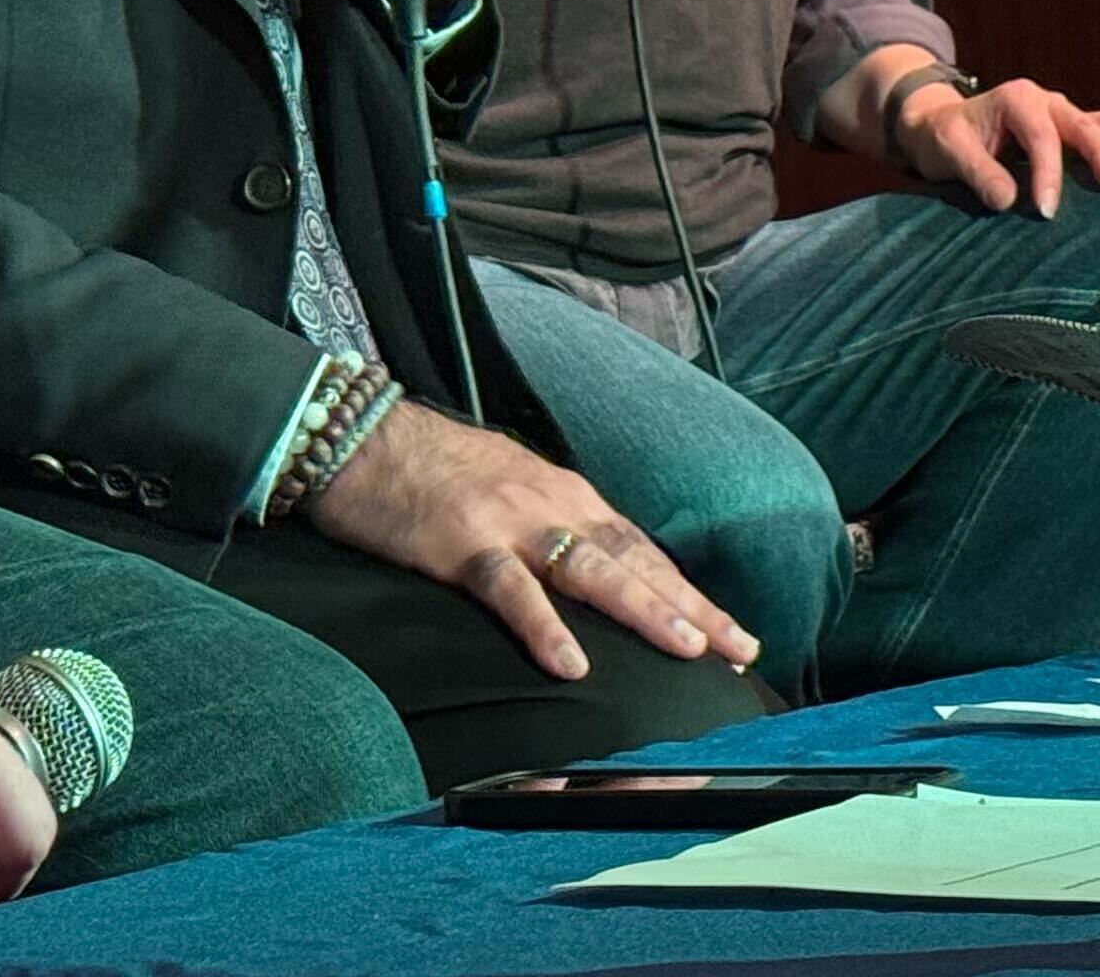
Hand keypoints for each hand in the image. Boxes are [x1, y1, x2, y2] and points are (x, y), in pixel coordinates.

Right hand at [305, 400, 757, 681]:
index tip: (730, 633)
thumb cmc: (429, 467)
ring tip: (688, 648)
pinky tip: (572, 664)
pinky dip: (544, 626)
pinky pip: (511, 590)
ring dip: (644, 609)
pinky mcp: (462, 544)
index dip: (687, 591)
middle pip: (633, 560)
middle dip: (691, 606)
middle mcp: (550, 503)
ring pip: (591, 569)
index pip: (640, 548)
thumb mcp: (507, 488)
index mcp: (563, 494)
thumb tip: (590, 573)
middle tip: (739, 651)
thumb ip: (550, 526)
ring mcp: (508, 522)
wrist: (360, 436)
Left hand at [892, 74, 1099, 218]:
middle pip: (1086, 124)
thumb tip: (1009, 201)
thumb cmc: (944, 138)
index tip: (1047, 212)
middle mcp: (1048, 101)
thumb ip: (977, 172)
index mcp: (1018, 99)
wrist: (939, 126)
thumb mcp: (948, 152)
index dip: (1047, 175)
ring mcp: (1064, 115)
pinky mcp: (1072, 133)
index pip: (1042, 138)